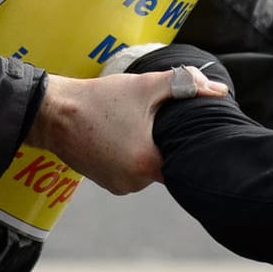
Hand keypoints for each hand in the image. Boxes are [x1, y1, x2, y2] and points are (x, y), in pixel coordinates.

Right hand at [25, 67, 226, 194]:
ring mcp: (119, 186)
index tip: (190, 129)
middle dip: (166, 144)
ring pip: (149, 169)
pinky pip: (132, 172)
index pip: (184, 160)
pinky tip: (125, 137)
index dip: (189, 143)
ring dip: (148, 151)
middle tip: (160, 121)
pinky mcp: (107, 184)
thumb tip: (218, 90)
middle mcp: (133, 182)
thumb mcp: (145, 86)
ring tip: (139, 127)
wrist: (53, 113)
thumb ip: (185, 85)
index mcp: (146, 162)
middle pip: (167, 165)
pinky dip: (132, 156)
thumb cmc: (100, 98)